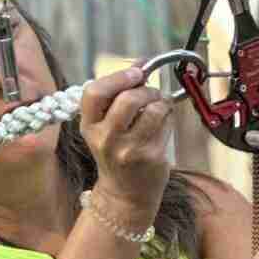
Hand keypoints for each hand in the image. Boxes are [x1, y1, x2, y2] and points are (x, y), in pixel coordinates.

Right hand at [80, 63, 176, 218]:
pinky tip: (164, 121)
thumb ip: (118, 95)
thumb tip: (140, 64)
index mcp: (89, 127)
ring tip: (159, 104)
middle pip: (128, 99)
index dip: (118, 77)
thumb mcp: (106, 126)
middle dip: (145, 88)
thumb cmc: (116, 153)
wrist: (124, 194)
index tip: (136, 73)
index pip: (95, 93)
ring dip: (161, 100)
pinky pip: (166, 124)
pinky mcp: (152, 157)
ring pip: (153, 110)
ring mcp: (130, 150)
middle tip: (151, 91)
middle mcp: (107, 139)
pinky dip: (168, 116)